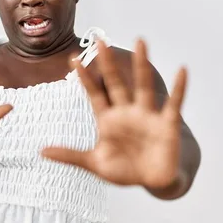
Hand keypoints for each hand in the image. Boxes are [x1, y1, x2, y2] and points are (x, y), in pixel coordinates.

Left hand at [42, 39, 186, 188]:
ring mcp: (147, 116)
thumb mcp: (94, 163)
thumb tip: (40, 152)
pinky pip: (174, 103)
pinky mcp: (167, 124)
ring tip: (141, 41)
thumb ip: (70, 155)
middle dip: (108, 63)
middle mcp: (127, 112)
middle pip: (116, 82)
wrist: (153, 182)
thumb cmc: (124, 170)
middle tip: (100, 40)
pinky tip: (182, 70)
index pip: (94, 93)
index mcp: (108, 119)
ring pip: (142, 86)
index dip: (84, 78)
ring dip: (142, 64)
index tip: (72, 58)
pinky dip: (179, 88)